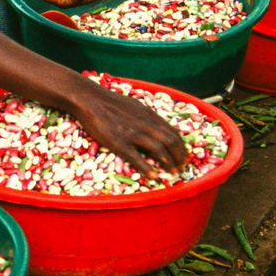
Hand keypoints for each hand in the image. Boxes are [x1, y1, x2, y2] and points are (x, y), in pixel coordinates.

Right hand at [67, 81, 188, 177]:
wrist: (90, 99)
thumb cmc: (111, 102)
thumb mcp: (135, 106)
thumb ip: (147, 118)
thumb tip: (157, 128)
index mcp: (150, 115)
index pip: (173, 132)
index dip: (182, 146)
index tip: (184, 156)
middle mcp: (145, 124)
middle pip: (170, 141)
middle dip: (180, 156)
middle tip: (182, 167)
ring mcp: (132, 133)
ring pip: (158, 149)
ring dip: (169, 162)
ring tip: (173, 172)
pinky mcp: (118, 142)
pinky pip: (136, 156)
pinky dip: (147, 167)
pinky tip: (153, 175)